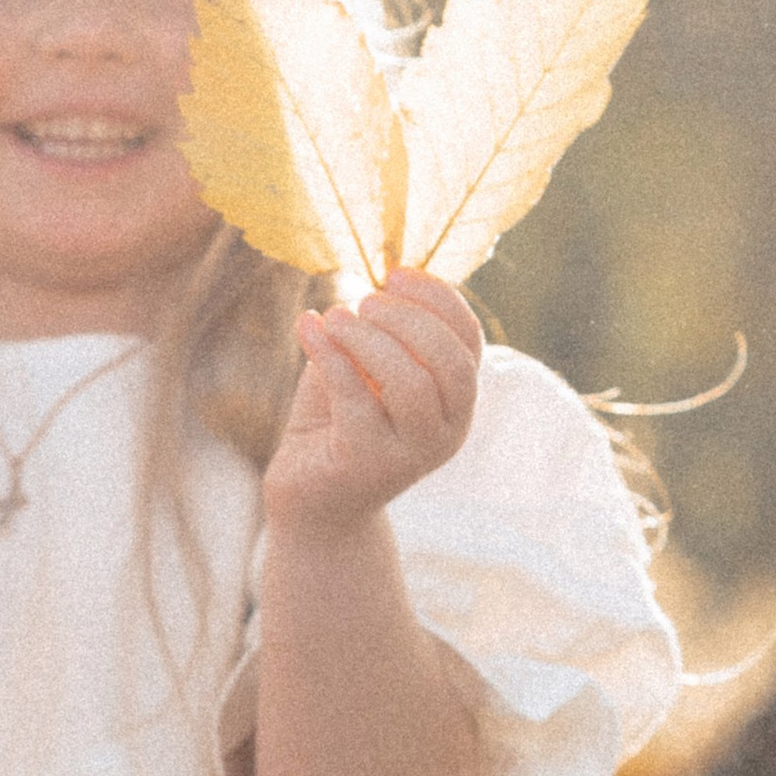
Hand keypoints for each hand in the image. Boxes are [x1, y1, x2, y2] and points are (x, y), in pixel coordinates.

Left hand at [264, 272, 481, 536]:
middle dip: (408, 319)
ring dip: (369, 339)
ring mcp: (409, 455)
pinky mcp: (366, 465)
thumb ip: (383, 332)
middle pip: (450, 363)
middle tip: (363, 301)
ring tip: (333, 317)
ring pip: (410, 384)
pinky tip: (307, 328)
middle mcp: (445, 433)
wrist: (310, 501)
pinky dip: (329, 354)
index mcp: (455, 403)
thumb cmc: (338, 424)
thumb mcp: (366, 369)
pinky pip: (354, 400)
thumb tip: (381, 278)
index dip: (437, 298)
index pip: (468, 341)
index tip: (394, 274)